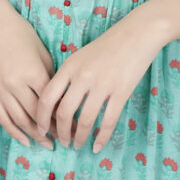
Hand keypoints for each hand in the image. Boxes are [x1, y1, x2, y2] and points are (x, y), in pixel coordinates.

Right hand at [0, 0, 66, 148]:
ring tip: (48, 144)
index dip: (63, 117)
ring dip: (35, 135)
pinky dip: (15, 132)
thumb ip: (50, 78)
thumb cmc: (23, 35)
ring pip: (20, 121)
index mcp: (33, 73)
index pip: (51, 103)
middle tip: (65, 139)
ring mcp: (1, 90)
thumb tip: (61, 101)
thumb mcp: (43, 54)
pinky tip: (26, 141)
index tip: (75, 126)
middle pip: (37, 115)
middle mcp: (16, 84)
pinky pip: (3, 118)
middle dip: (52, 130)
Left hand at [34, 11, 163, 153]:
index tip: (41, 129)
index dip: (41, 117)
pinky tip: (97, 146)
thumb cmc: (109, 44)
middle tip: (62, 142)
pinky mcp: (121, 92)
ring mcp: (103, 84)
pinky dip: (101, 137)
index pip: (47, 97)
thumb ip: (69, 76)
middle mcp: (83, 76)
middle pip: (63, 112)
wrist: (138, 33)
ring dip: (79, 137)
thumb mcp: (82, 56)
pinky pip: (108, 121)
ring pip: (84, 120)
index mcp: (70, 66)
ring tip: (77, 145)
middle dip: (60, 132)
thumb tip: (57, 103)